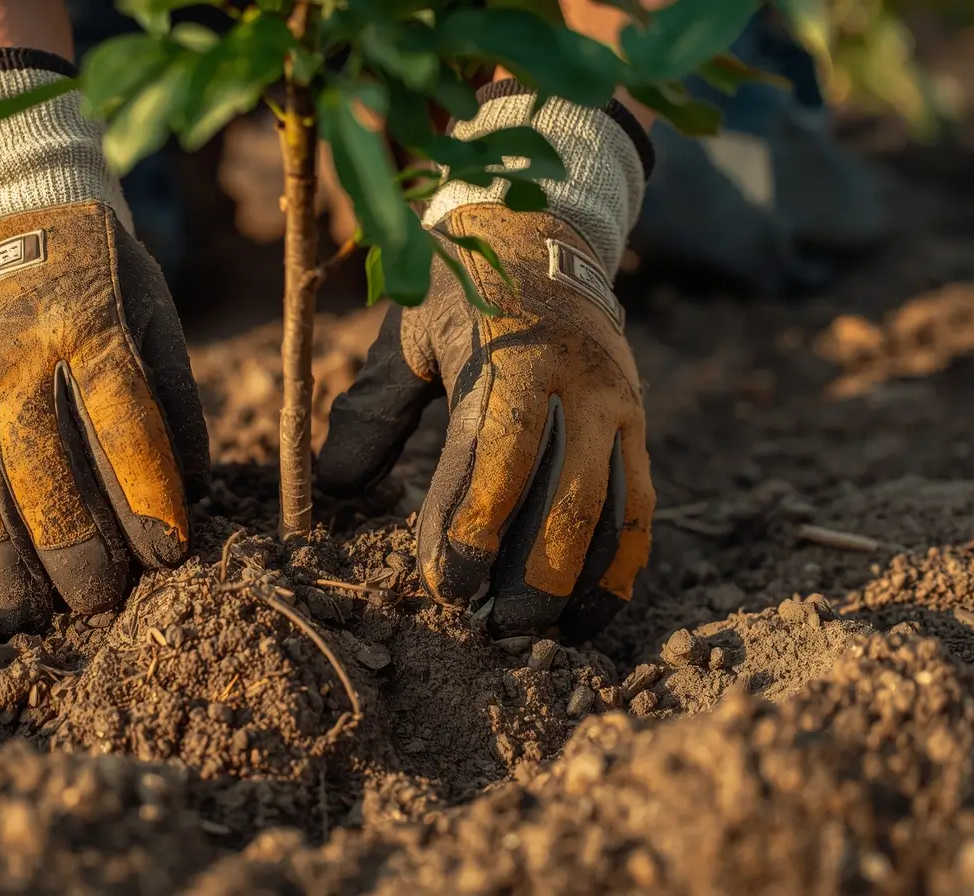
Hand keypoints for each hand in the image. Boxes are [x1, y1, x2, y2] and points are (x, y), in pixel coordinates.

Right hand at [0, 200, 208, 632]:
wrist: (12, 213)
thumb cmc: (104, 282)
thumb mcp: (155, 318)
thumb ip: (174, 404)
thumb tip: (192, 497)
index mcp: (88, 326)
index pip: (122, 421)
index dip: (146, 495)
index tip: (168, 554)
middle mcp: (13, 351)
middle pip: (37, 463)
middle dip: (68, 543)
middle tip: (94, 602)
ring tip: (19, 611)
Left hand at [318, 205, 653, 640]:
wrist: (547, 233)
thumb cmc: (462, 288)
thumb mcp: (408, 332)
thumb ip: (372, 408)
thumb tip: (334, 488)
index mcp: (514, 355)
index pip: (493, 456)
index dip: (467, 525)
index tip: (441, 582)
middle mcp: (577, 382)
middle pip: (565, 495)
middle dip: (527, 570)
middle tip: (488, 624)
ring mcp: (618, 405)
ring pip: (612, 509)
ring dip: (578, 580)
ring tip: (538, 635)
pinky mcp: (637, 426)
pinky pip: (639, 506)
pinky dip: (619, 566)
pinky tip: (587, 614)